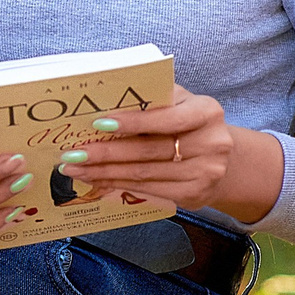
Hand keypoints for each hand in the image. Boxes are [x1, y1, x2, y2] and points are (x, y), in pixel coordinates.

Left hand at [62, 91, 281, 224]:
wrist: (221, 157)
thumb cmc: (189, 123)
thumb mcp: (179, 102)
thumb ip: (152, 99)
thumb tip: (105, 102)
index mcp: (207, 111)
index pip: (167, 118)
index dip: (133, 122)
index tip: (99, 123)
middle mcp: (212, 143)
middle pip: (149, 150)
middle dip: (106, 153)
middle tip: (73, 154)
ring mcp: (206, 173)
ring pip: (144, 174)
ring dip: (105, 172)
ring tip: (76, 170)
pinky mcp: (195, 195)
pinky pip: (149, 190)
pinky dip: (120, 185)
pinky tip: (98, 180)